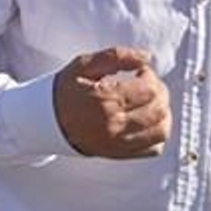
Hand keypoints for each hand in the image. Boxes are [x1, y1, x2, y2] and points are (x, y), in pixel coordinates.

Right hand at [52, 46, 170, 158]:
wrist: (47, 120)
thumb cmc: (66, 90)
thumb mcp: (84, 65)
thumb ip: (116, 56)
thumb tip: (147, 57)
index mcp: (105, 99)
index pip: (149, 89)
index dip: (150, 76)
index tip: (139, 71)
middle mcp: (115, 124)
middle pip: (159, 109)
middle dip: (159, 92)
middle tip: (146, 84)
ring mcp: (119, 142)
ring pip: (161, 130)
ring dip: (163, 113)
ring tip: (150, 102)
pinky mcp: (121, 153)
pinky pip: (154, 148)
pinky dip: (158, 134)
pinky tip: (147, 121)